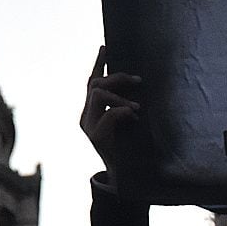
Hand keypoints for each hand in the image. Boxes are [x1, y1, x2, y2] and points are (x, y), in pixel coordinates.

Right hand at [80, 46, 147, 181]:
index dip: (99, 64)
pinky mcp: (96, 137)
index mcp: (92, 112)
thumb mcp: (128, 123)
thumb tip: (140, 85)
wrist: (126, 178)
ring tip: (137, 108)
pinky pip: (109, 114)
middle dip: (117, 78)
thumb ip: (126, 106)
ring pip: (98, 94)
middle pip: (95, 84)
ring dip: (120, 97)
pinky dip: (122, 112)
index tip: (105, 47)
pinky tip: (134, 117)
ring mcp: (89, 127)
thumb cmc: (132, 149)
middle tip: (138, 81)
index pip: (92, 82)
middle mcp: (86, 117)